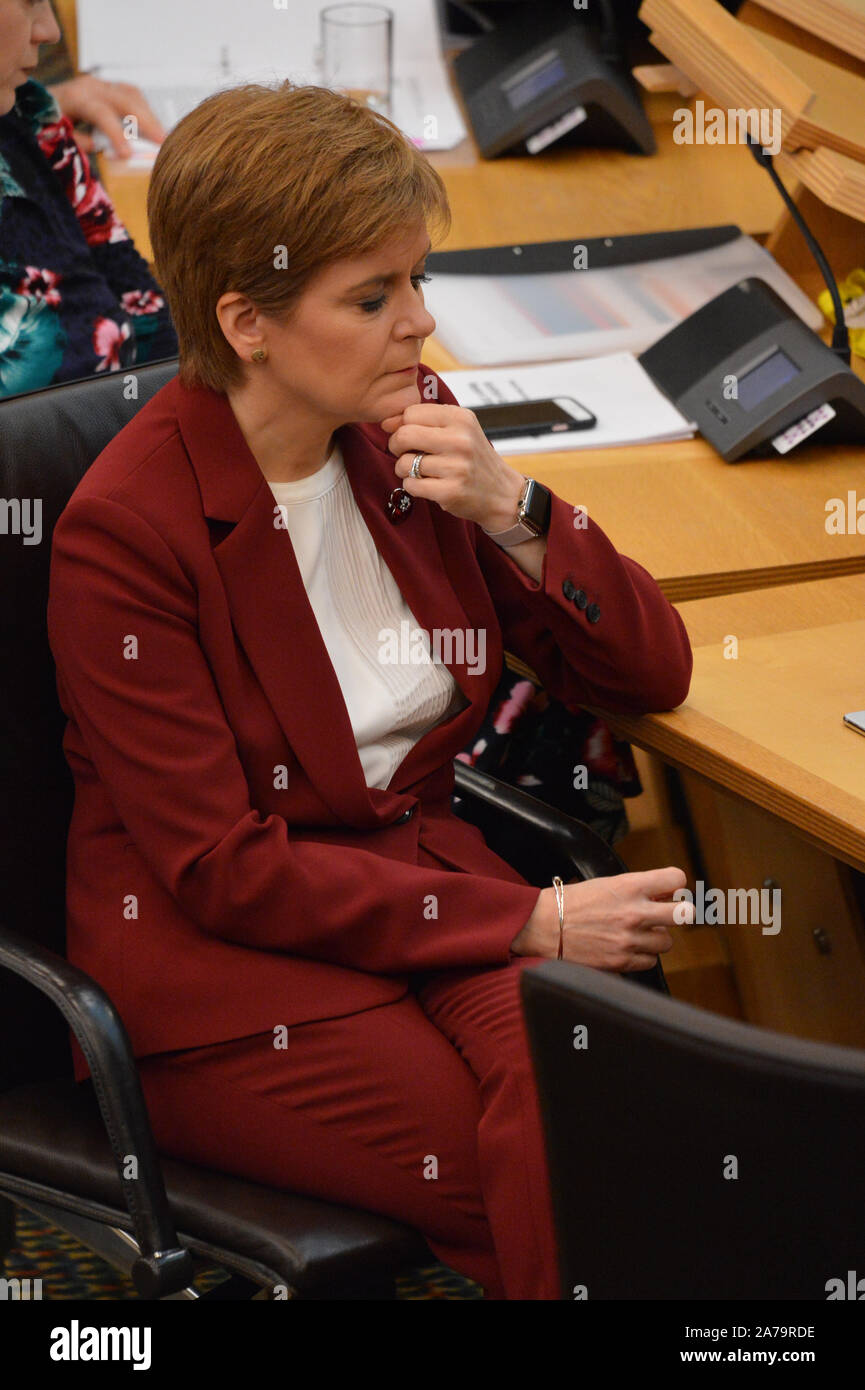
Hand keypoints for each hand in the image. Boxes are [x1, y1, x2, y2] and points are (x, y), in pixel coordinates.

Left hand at [48, 76, 164, 157]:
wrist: (39, 101)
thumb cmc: (48, 122)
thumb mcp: (58, 135)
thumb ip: (81, 142)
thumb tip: (105, 149)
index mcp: (76, 97)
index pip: (102, 113)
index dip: (117, 134)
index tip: (128, 155)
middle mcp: (91, 86)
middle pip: (125, 99)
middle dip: (146, 121)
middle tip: (163, 142)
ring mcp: (101, 84)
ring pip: (132, 94)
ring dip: (149, 115)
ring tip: (162, 137)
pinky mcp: (108, 87)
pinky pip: (132, 95)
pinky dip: (144, 111)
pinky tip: (152, 127)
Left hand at [381, 403, 523, 532]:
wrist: (501, 493)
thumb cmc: (473, 458)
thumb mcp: (458, 429)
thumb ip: (424, 421)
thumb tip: (386, 422)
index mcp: (461, 418)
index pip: (411, 413)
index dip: (402, 425)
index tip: (409, 437)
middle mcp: (460, 440)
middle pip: (404, 435)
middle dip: (396, 446)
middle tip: (406, 453)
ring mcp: (456, 467)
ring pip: (404, 463)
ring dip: (404, 469)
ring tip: (420, 471)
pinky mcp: (451, 491)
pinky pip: (411, 485)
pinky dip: (413, 486)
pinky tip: (427, 485)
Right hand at [510, 867, 692, 971]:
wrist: (541, 926)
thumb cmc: (571, 902)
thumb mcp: (606, 883)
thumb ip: (636, 888)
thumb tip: (666, 896)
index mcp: (630, 886)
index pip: (676, 879)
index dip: (675, 885)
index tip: (668, 891)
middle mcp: (634, 912)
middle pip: (684, 914)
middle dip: (677, 914)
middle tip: (664, 915)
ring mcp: (630, 939)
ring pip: (667, 942)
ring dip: (655, 938)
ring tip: (635, 933)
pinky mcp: (622, 962)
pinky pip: (649, 961)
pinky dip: (641, 956)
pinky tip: (624, 947)